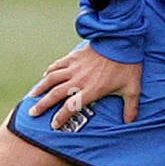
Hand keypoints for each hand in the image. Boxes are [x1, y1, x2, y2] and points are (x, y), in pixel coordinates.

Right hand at [27, 42, 142, 129]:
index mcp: (92, 89)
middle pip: (55, 94)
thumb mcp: (132, 88)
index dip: (61, 117)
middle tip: (32, 114)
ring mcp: (75, 67)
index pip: (71, 107)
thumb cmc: (127, 65)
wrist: (121, 40)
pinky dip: (49, 71)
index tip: (54, 125)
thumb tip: (130, 123)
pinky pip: (57, 65)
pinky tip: (44, 76)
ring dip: (40, 88)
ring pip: (51, 79)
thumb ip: (131, 107)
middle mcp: (79, 79)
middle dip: (42, 105)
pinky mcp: (74, 57)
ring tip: (32, 97)